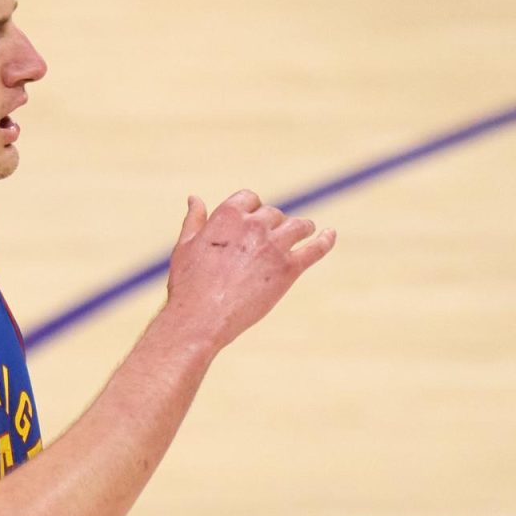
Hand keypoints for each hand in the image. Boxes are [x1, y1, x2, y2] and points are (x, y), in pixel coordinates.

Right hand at [163, 190, 334, 353]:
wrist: (201, 318)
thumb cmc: (189, 284)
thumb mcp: (185, 246)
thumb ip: (194, 220)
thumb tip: (194, 198)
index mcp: (228, 215)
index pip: (250, 198)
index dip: (253, 208)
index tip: (252, 219)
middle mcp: (254, 225)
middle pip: (274, 214)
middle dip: (273, 224)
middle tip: (268, 242)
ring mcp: (274, 246)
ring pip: (299, 226)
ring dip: (302, 227)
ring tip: (305, 232)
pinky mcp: (289, 269)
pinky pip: (315, 249)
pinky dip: (325, 240)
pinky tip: (330, 235)